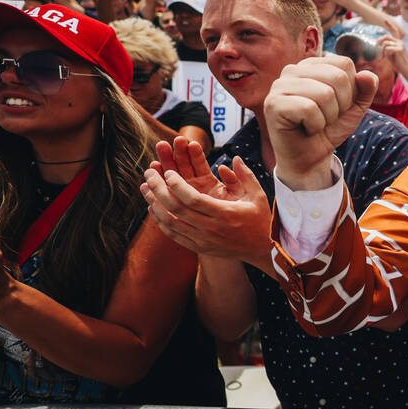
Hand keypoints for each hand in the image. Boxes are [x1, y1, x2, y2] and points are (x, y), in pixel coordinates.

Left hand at [141, 138, 275, 272]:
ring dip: (154, 204)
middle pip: (176, 209)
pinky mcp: (199, 248)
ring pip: (170, 223)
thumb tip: (234, 158)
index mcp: (225, 214)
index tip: (168, 172)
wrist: (262, 250)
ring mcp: (204, 240)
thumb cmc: (259, 219)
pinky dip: (160, 221)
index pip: (193, 199)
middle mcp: (212, 229)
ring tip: (145, 188)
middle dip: (158, 189)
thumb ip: (245, 175)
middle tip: (149, 174)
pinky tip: (153, 208)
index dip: (176, 185)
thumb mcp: (258, 195)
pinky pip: (173, 235)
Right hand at [263, 55, 378, 190]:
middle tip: (327, 117)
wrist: (310, 157)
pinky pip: (309, 109)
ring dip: (328, 117)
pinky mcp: (273, 103)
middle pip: (338, 77)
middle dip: (341, 105)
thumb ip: (366, 89)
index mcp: (311, 65)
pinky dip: (315, 125)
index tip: (337, 105)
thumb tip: (367, 75)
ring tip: (316, 123)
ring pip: (325, 94)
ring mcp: (280, 85)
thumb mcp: (355, 108)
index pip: (345, 64)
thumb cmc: (330, 129)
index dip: (350, 91)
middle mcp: (293, 70)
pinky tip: (306, 128)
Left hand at [380, 36, 407, 74]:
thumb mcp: (389, 53)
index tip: (376, 47)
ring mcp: (400, 45)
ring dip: (382, 51)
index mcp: (398, 42)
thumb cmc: (396, 63)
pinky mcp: (400, 49)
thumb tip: (378, 41)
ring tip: (383, 57)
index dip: (379, 40)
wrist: (405, 69)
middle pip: (385, 37)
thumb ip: (385, 47)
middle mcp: (399, 42)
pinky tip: (388, 58)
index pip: (386, 36)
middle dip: (379, 43)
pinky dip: (386, 54)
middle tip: (377, 50)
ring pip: (385, 43)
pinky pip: (387, 49)